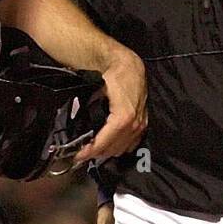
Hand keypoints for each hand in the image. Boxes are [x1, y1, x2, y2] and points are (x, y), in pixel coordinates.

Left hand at [77, 45, 146, 162]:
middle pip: (113, 149)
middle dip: (96, 153)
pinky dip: (120, 146)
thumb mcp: (97, 91)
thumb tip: (80, 129)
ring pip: (122, 149)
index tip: (77, 156)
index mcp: (123, 118)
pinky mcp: (144, 124)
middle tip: (82, 152)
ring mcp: (141, 126)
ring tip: (94, 147)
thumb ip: (89, 110)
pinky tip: (110, 142)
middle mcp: (135, 125)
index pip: (104, 143)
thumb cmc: (114, 77)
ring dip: (107, 150)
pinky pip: (132, 143)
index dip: (89, 152)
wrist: (131, 67)